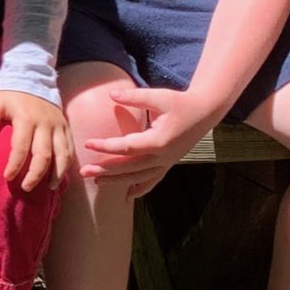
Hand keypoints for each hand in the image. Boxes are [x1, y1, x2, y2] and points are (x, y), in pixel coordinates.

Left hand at [0, 90, 72, 192]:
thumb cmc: (10, 96)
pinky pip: (70, 148)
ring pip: (62, 154)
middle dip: (35, 175)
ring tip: (49, 188)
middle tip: (26, 188)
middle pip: (44, 155)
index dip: (15, 165)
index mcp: (26, 118)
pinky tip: (60, 176)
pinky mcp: (66, 127)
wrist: (33, 78)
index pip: (21, 147)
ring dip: (56, 173)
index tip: (7, 177)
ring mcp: (58, 126)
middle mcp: (45, 123)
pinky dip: (67, 164)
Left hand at [77, 84, 209, 199]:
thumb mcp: (159, 96)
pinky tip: (127, 195)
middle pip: (130, 167)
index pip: (128, 147)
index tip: (88, 144)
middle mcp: (163, 156)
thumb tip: (111, 94)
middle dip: (106, 170)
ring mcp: (166, 162)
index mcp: (159, 140)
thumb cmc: (180, 103)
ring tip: (96, 182)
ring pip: (139, 177)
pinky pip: (153, 180)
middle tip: (84, 172)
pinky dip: (140, 189)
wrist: (205, 113)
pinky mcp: (169, 164)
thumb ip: (135, 97)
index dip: (107, 147)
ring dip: (117, 181)